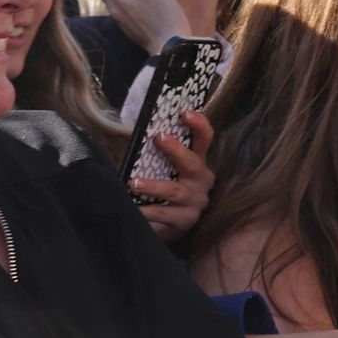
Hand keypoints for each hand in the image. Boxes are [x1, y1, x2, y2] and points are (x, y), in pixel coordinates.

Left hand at [134, 111, 215, 240]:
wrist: (177, 225)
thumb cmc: (170, 190)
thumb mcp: (170, 170)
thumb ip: (160, 154)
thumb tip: (132, 131)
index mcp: (198, 163)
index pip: (204, 139)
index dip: (199, 124)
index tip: (185, 113)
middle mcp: (201, 181)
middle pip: (192, 163)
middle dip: (176, 150)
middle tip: (158, 137)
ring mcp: (194, 203)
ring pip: (175, 192)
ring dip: (154, 186)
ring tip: (134, 184)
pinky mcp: (184, 222)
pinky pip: (164, 216)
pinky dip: (148, 212)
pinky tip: (135, 209)